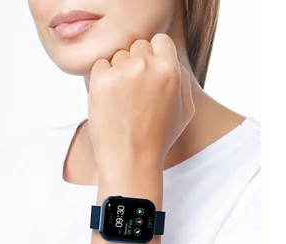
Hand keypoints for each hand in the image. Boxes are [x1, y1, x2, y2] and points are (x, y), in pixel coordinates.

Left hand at [87, 33, 194, 182]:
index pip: (160, 40)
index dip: (155, 56)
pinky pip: (100, 65)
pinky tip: (110, 100)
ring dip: (119, 72)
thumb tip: (170, 59)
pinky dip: (102, 79)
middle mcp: (146, 66)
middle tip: (136, 93)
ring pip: (118, 56)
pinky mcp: (100, 81)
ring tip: (123, 101)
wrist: (130, 160)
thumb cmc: (158, 138)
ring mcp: (121, 72)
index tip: (150, 75)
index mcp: (170, 69)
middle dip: (136, 64)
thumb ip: (182, 79)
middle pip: (138, 46)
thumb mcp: (185, 110)